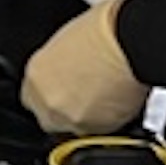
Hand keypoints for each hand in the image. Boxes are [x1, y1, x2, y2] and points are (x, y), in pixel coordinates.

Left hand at [21, 0, 145, 136]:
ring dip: (87, 117)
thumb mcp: (70, 40)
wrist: (133, 41)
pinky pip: (97, 134)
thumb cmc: (109, 30)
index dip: (53, 93)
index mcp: (36, 73)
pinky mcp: (96, 130)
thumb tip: (69, 70)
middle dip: (67, 109)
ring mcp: (70, 117)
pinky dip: (107, 124)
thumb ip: (61, 64)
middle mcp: (47, 100)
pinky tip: (118, 102)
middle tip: (88, 94)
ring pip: (74, 128)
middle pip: (50, 117)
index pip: (32, 97)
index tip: (66, 90)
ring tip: (107, 96)